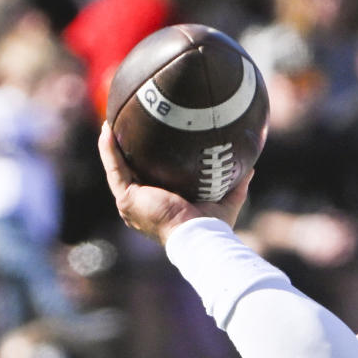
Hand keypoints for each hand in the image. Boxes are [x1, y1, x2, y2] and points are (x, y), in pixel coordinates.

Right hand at [98, 122, 252, 244]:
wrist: (199, 236)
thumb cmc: (212, 226)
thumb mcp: (226, 201)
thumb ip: (236, 185)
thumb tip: (250, 168)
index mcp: (160, 206)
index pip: (151, 179)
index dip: (147, 162)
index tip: (149, 142)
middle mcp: (142, 205)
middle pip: (130, 172)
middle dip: (126, 150)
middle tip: (125, 126)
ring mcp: (131, 203)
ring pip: (117, 169)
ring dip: (112, 146)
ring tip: (110, 121)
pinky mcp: (127, 198)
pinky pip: (114, 169)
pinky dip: (109, 150)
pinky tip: (107, 130)